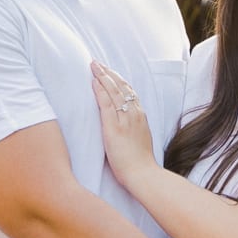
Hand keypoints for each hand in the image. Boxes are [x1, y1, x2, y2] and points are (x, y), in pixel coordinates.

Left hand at [90, 61, 157, 189]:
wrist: (143, 174)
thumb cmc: (140, 162)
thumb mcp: (139, 139)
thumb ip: (133, 129)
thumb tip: (124, 125)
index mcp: (140, 116)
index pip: (128, 92)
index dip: (118, 80)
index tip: (108, 71)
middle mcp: (134, 114)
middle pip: (121, 87)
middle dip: (109, 73)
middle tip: (97, 62)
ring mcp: (125, 119)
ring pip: (114, 91)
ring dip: (103, 76)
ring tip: (93, 66)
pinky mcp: (114, 127)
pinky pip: (106, 103)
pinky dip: (100, 90)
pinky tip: (94, 82)